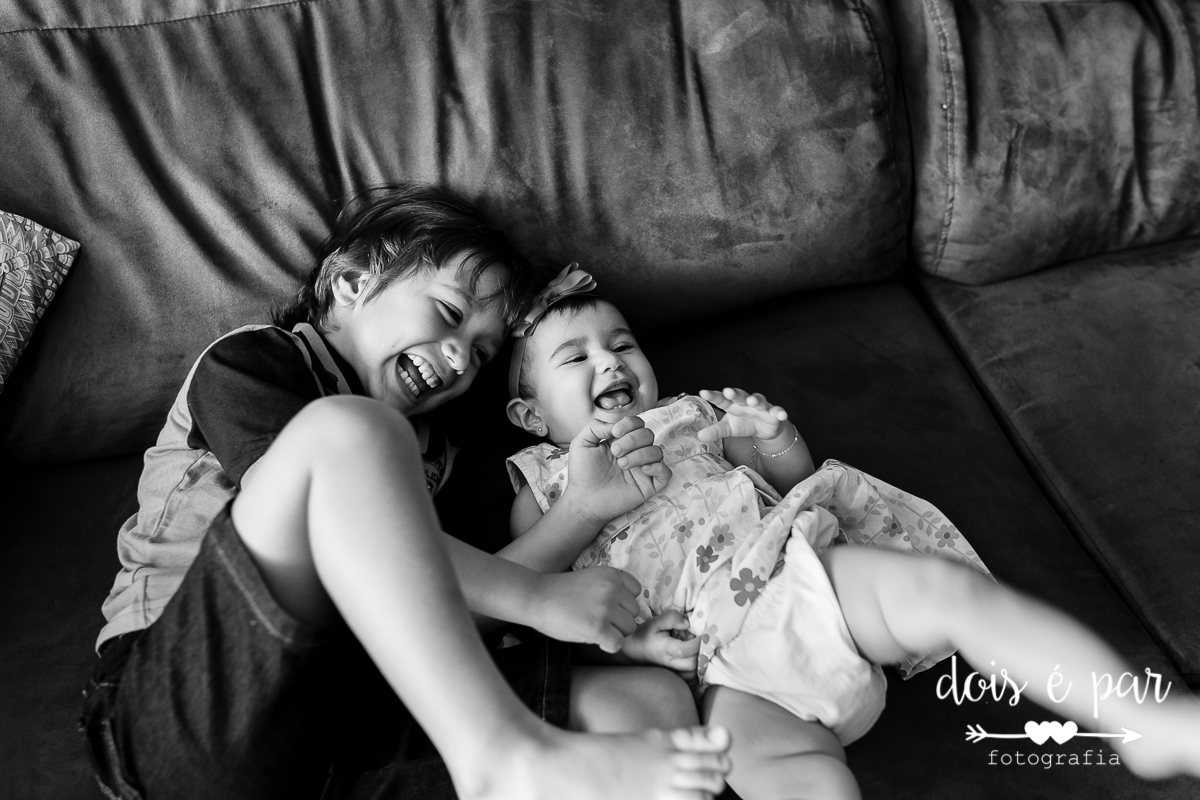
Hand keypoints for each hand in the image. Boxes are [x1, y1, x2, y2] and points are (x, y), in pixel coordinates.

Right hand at [528, 567, 642, 652]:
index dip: (624, 603)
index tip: (609, 607)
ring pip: (628, 629)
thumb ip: (610, 588)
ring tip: (595, 629)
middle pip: (634, 612)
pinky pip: (617, 643)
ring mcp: (606, 608)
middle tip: (599, 621)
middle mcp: (613, 589)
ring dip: (614, 633)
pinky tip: (594, 640)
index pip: (636, 591)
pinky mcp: (598, 627)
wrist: (535, 597)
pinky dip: (608, 646)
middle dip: (620, 620)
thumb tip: (628, 611)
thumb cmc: (560, 592)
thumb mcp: (591, 579)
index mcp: (612, 575)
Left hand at [563, 415, 671, 526]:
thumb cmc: (582, 473)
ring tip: (622, 465)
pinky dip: (658, 468)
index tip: (615, 433)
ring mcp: (643, 469)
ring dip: (640, 454)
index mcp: (621, 441)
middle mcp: (634, 452)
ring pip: (657, 451)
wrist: (583, 500)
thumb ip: (595, 427)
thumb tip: (615, 425)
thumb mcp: (581, 443)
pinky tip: (643, 470)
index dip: (629, 424)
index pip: (636, 424)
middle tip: (616, 452)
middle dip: (632, 440)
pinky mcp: (649, 485)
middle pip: (648, 434)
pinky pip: (666, 472)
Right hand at [622, 610, 699, 681]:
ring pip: (693, 675)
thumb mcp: (655, 622)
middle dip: (701, 653)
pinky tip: (694, 660)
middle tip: (702, 643)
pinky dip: (696, 672)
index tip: (704, 634)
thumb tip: (687, 624)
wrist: (632, 651)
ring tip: (698, 651)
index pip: (685, 650)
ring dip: (700, 663)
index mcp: (665, 649)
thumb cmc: (644, 635)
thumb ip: (672, 618)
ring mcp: (671, 673)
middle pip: (692, 665)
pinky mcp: (674, 677)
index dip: (698, 642)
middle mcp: (669, 664)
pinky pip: (690, 681)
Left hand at [697, 387, 789, 443]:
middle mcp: (746, 402)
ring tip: (752, 401)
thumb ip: (715, 431)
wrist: (765, 428)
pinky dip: (780, 412)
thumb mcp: (728, 428)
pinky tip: (782, 414)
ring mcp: (761, 406)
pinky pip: (777, 411)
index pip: (721, 399)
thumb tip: (699, 436)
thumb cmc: (743, 423)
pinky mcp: (774, 413)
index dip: (713, 395)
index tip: (703, 392)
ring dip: (756, 400)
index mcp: (732, 405)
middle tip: (728, 391)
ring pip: (759, 400)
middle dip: (735, 393)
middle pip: (740, 396)